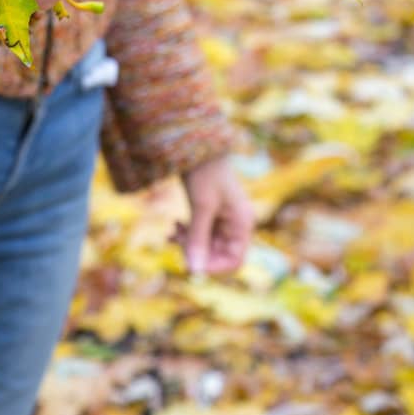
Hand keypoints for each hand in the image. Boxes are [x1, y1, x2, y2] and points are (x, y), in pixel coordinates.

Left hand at [171, 153, 254, 275]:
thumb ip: (198, 239)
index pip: (234, 261)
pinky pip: (200, 234)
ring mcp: (222, 219)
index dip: (213, 267)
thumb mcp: (201, 206)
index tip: (190, 261)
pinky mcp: (209, 213)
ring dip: (188, 243)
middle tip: (174, 240)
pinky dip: (186, 234)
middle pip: (217, 255)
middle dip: (195, 252)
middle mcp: (235, 224)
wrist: (195, 143)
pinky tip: (174, 226)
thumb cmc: (205, 171)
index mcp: (242, 223)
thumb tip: (193, 271)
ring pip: (206, 245)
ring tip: (171, 232)